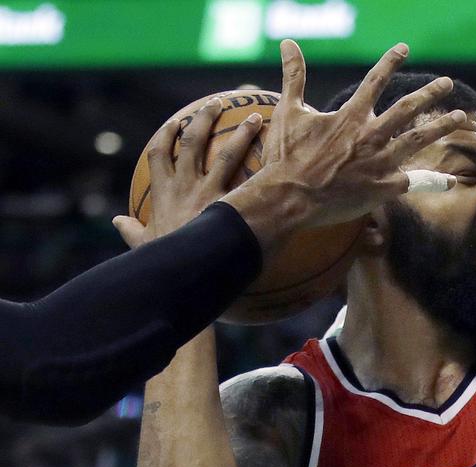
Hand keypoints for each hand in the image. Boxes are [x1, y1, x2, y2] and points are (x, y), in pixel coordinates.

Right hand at [112, 100, 264, 247]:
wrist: (185, 273)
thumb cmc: (165, 262)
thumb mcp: (143, 244)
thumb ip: (131, 230)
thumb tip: (117, 222)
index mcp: (162, 192)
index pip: (159, 154)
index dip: (166, 135)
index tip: (175, 121)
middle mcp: (185, 185)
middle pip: (192, 142)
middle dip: (203, 119)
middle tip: (217, 103)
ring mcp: (210, 193)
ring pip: (225, 154)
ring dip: (241, 133)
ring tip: (256, 117)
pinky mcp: (232, 205)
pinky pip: (250, 180)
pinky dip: (263, 166)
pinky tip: (278, 154)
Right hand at [222, 40, 464, 245]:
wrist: (290, 198)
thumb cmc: (286, 157)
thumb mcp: (287, 111)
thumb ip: (293, 76)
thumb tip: (288, 43)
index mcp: (350, 116)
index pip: (375, 81)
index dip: (390, 62)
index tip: (404, 48)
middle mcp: (371, 136)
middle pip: (407, 108)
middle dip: (429, 93)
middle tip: (447, 82)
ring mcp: (381, 162)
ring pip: (418, 139)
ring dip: (441, 126)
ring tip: (460, 116)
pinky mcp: (384, 188)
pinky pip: (415, 182)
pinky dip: (434, 181)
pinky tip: (451, 181)